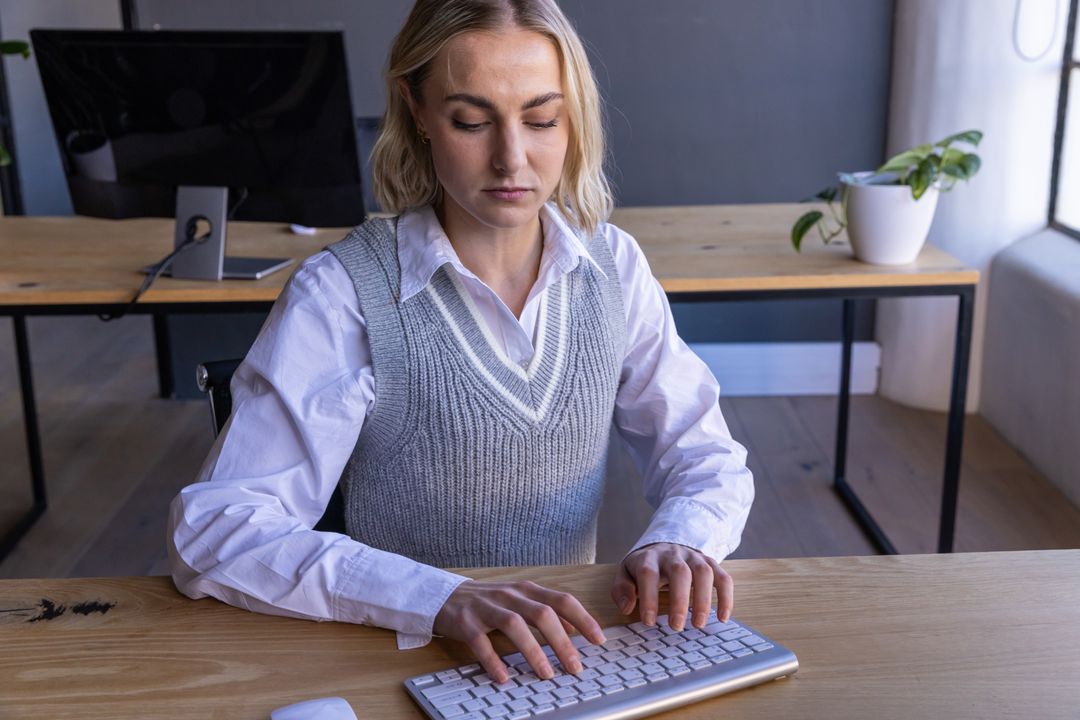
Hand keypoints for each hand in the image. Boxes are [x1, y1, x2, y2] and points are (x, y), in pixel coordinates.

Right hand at [433, 579, 606, 683]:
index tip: (598, 640)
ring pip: (515, 624)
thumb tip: (576, 629)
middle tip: (575, 666)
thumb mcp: (520, 600)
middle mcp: (509, 595)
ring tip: (546, 673)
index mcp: (526, 590)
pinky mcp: (466, 621)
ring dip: (533, 650)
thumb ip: (546, 610)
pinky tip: (504, 676)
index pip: (562, 600)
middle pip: (542, 613)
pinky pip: (482, 641)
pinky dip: (494, 660)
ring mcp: (486, 606)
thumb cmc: (489, 601)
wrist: (445, 596)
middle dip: (562, 642)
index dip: (583, 619)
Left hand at [611, 542, 732, 630]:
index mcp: (649, 558)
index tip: (649, 622)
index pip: (648, 574)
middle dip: (679, 600)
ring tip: (698, 624)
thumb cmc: (644, 567)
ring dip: (703, 599)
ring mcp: (693, 557)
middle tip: (676, 626)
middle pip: (680, 572)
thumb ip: (621, 589)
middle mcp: (673, 554)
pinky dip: (726, 597)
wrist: (664, 545)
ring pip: (703, 572)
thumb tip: (627, 607)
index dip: (649, 597)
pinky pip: (723, 576)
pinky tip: (723, 617)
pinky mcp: (710, 562)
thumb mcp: (626, 574)